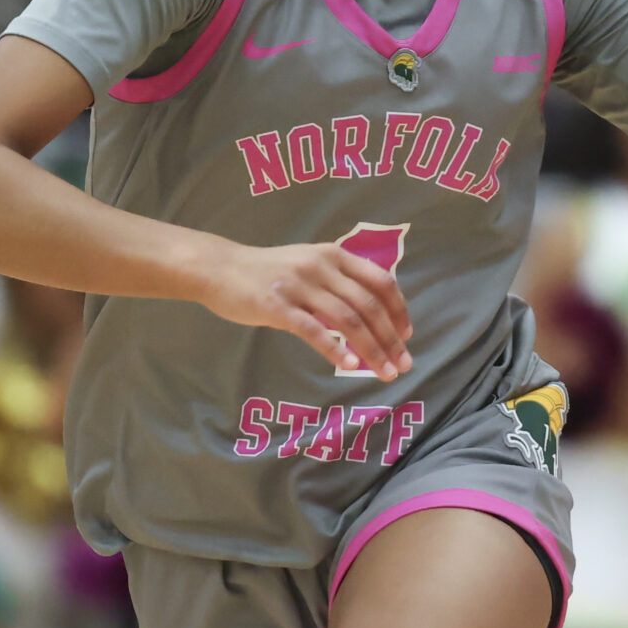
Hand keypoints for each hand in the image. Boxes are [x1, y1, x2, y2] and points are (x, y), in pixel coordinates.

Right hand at [200, 241, 413, 380]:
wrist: (220, 268)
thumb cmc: (268, 271)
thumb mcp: (309, 263)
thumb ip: (337, 281)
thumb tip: (371, 312)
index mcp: (334, 255)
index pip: (380, 281)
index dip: (399, 310)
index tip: (407, 335)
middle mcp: (321, 267)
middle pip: (369, 305)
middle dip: (391, 338)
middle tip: (404, 364)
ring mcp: (299, 286)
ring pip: (347, 320)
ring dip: (371, 350)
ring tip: (384, 372)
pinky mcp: (277, 306)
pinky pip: (313, 330)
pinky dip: (335, 350)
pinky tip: (349, 365)